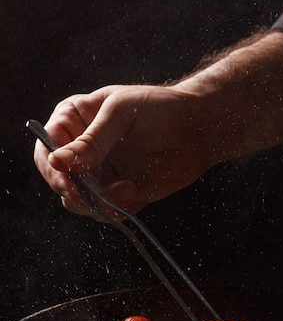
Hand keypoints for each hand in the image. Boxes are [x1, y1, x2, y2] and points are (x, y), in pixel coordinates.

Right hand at [34, 84, 209, 214]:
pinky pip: (105, 211)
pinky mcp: (118, 192)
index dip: (52, 168)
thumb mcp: (121, 114)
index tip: (68, 183)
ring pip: (79, 201)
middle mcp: (80, 150)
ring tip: (129, 190)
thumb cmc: (159, 108)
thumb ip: (92, 140)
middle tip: (98, 196)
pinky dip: (116, 210)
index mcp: (73, 121)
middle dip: (76, 192)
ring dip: (99, 203)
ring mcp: (99, 173)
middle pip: (59, 180)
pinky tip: (136, 194)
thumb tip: (58, 162)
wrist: (198, 129)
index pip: (47, 148)